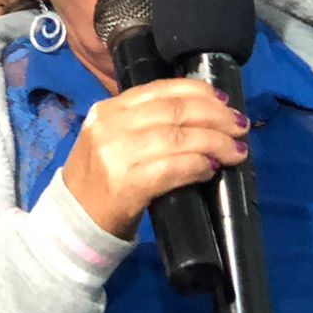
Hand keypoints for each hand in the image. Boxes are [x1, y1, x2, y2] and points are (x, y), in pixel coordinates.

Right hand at [60, 79, 249, 238]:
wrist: (72, 222)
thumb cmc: (99, 180)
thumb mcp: (112, 138)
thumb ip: (145, 123)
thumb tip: (200, 116)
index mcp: (109, 110)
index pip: (161, 90)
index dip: (199, 93)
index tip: (224, 102)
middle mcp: (111, 126)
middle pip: (176, 111)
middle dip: (216, 117)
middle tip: (240, 127)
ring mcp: (117, 154)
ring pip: (179, 137)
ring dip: (215, 142)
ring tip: (236, 151)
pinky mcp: (127, 184)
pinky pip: (174, 168)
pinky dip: (198, 166)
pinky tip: (211, 169)